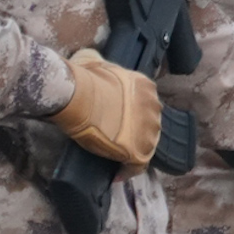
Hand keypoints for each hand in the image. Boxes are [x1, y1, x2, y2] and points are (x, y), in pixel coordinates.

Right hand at [50, 49, 162, 177]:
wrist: (80, 97)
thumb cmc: (84, 79)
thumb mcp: (93, 61)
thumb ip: (97, 61)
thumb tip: (89, 58)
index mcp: (146, 87)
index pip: (145, 104)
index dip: (133, 115)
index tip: (119, 122)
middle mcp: (153, 108)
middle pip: (149, 124)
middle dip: (136, 132)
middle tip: (117, 139)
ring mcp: (148, 130)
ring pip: (146, 145)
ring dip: (134, 151)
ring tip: (117, 157)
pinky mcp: (138, 150)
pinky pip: (137, 165)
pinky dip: (128, 171)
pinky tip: (117, 175)